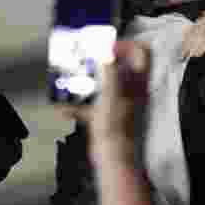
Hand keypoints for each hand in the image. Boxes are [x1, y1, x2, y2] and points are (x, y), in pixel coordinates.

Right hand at [59, 41, 149, 161]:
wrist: (113, 159)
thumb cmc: (117, 129)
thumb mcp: (111, 96)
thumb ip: (110, 73)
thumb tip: (106, 51)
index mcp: (138, 83)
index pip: (142, 53)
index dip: (126, 45)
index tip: (105, 47)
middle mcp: (131, 91)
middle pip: (119, 66)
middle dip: (98, 62)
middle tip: (82, 60)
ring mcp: (119, 103)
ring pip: (102, 84)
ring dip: (85, 82)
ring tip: (69, 80)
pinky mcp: (106, 116)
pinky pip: (91, 105)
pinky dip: (78, 105)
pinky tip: (63, 109)